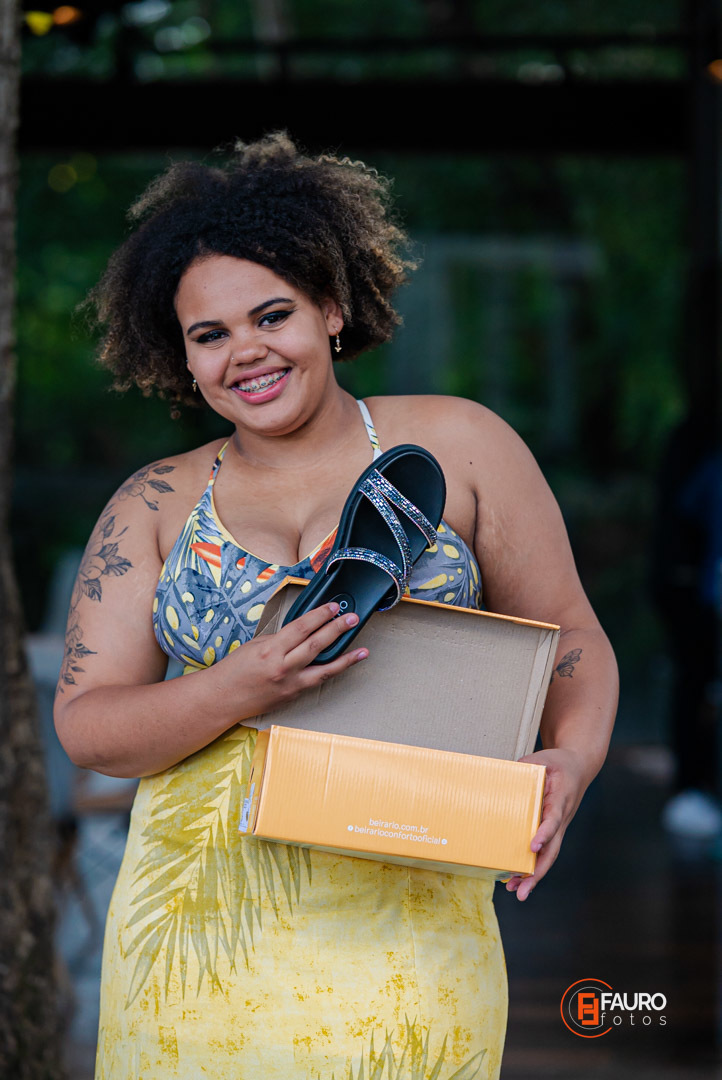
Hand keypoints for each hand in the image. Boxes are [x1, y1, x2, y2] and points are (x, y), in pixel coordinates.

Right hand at [226, 602, 366, 719]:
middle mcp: (282, 667)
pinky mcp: (292, 696)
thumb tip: (301, 633)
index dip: (319, 615)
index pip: (301, 628)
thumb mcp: (255, 645)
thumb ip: (279, 639)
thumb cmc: (234, 670)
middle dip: (336, 630)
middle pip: (316, 645)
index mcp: (270, 650)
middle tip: (352, 619)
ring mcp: (289, 684)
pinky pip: (316, 681)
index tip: (333, 607)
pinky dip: (331, 672)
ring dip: (345, 658)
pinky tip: (343, 665)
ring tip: (362, 650)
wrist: (222, 699)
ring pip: (323, 669)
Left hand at [505, 747, 587, 901]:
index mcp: (560, 800)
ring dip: (534, 875)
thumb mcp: (544, 758)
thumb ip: (526, 766)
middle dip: (538, 871)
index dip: (544, 833)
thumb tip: (505, 775)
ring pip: (548, 855)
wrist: (578, 766)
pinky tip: (517, 878)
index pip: (553, 820)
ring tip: (516, 890)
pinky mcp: (553, 830)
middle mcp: (562, 818)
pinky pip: (544, 850)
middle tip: (522, 889)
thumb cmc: (560, 763)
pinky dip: (533, 865)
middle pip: (552, 849)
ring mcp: (559, 827)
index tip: (533, 846)